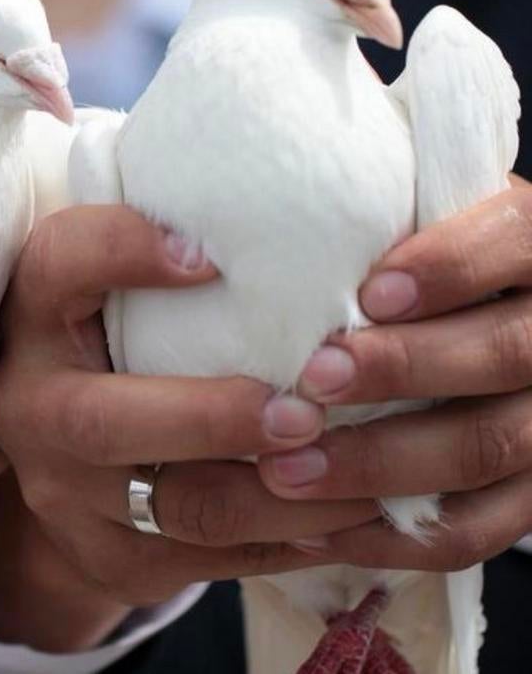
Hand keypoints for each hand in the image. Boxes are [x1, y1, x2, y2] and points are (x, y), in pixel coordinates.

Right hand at [0, 205, 378, 649]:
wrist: (58, 462)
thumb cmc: (110, 346)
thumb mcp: (106, 294)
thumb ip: (152, 260)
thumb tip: (285, 228)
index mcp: (33, 321)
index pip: (57, 265)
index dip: (124, 252)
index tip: (212, 256)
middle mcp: (31, 409)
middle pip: (105, 423)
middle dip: (215, 420)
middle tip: (306, 413)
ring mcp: (64, 497)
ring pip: (178, 510)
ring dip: (283, 497)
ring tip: (361, 476)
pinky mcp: (110, 558)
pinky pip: (209, 563)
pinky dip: (287, 543)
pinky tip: (345, 520)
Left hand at [259, 182, 531, 569]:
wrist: (450, 345)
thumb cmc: (393, 274)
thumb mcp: (402, 232)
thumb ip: (368, 227)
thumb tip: (258, 235)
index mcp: (531, 250)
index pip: (516, 239)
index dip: (451, 266)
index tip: (370, 292)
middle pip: (505, 353)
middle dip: (403, 367)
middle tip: (313, 378)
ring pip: (486, 447)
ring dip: (379, 462)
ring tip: (287, 468)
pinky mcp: (526, 495)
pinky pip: (476, 529)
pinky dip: (396, 534)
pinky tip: (317, 528)